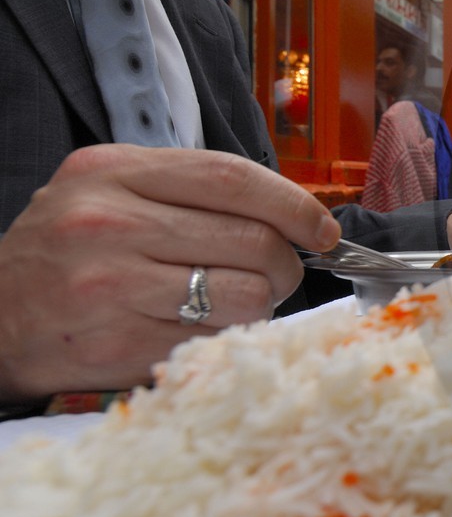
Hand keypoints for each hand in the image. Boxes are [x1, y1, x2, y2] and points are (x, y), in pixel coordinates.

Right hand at [0, 145, 340, 401]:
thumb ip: (186, 190)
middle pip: (251, 239)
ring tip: (237, 302)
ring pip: (243, 294)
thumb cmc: (65, 252)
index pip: (233, 178)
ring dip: (261, 304)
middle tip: (280, 273)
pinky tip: (199, 328)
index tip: (321, 228)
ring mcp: (109, 286)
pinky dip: (223, 337)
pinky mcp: (116, 343)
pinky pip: (212, 339)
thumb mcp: (107, 191)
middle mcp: (108, 223)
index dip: (293, 204)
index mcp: (112, 173)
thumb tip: (291, 214)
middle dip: (287, 263)